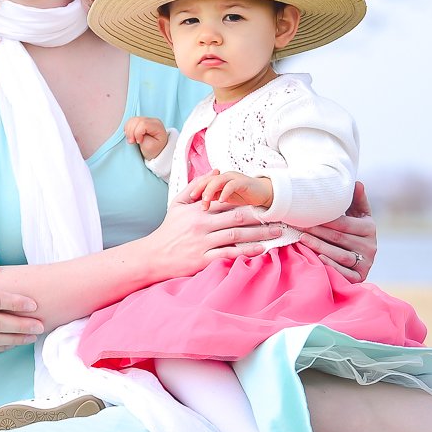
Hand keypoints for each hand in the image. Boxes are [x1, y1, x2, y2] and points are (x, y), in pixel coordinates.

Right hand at [123, 116, 167, 160]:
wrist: (155, 150)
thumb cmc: (154, 149)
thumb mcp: (150, 147)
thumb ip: (143, 139)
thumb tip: (135, 133)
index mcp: (157, 126)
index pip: (143, 124)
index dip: (137, 133)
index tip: (139, 142)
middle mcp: (151, 120)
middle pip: (136, 121)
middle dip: (131, 132)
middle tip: (133, 141)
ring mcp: (145, 120)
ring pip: (131, 120)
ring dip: (129, 131)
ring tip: (132, 139)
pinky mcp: (139, 121)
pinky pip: (129, 122)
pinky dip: (128, 129)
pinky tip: (131, 135)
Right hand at [139, 199, 284, 280]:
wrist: (153, 255)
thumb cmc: (168, 229)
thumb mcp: (177, 203)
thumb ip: (196, 186)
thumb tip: (216, 172)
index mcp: (198, 210)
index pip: (227, 202)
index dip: (247, 201)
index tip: (264, 202)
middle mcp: (202, 225)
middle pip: (236, 218)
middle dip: (259, 218)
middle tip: (278, 218)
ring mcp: (203, 243)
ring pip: (236, 236)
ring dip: (258, 234)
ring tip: (276, 233)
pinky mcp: (203, 259)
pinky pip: (228, 254)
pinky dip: (245, 252)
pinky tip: (260, 250)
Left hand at [183, 170, 272, 210]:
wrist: (263, 195)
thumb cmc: (242, 199)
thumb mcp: (224, 201)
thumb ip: (213, 201)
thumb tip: (197, 211)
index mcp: (217, 181)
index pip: (201, 183)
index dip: (194, 191)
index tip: (186, 202)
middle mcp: (224, 177)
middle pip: (206, 180)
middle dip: (199, 189)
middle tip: (194, 200)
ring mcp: (233, 178)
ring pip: (217, 180)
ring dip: (210, 190)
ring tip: (205, 201)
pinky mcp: (243, 182)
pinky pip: (232, 185)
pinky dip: (225, 192)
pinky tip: (221, 200)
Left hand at [285, 180, 376, 281]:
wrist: (361, 257)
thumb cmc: (353, 230)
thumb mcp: (358, 214)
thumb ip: (356, 199)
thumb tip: (357, 183)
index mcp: (369, 228)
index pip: (344, 223)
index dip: (324, 219)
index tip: (306, 214)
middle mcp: (370, 246)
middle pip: (339, 238)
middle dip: (317, 231)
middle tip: (297, 225)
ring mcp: (366, 263)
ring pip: (340, 255)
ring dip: (319, 247)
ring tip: (301, 238)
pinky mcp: (361, 277)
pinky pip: (345, 272)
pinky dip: (331, 266)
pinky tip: (318, 258)